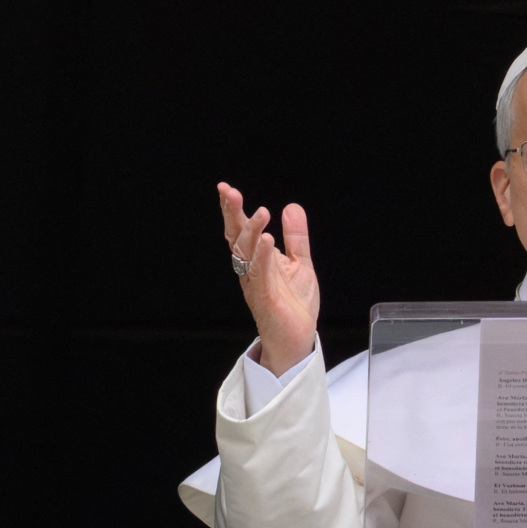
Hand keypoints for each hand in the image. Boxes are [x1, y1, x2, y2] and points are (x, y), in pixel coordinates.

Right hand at [219, 182, 319, 375]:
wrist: (297, 339)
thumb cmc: (293, 304)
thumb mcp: (300, 263)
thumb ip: (296, 237)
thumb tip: (291, 207)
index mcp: (256, 260)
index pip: (241, 231)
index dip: (233, 210)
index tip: (226, 188)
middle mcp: (250, 270)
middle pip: (236, 238)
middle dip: (232, 215)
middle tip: (230, 192)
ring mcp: (255, 284)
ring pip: (246, 254)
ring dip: (252, 232)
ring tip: (261, 212)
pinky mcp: (265, 299)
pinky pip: (261, 275)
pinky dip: (264, 257)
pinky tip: (269, 240)